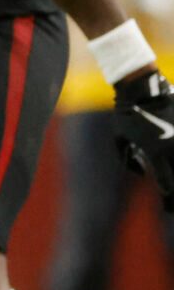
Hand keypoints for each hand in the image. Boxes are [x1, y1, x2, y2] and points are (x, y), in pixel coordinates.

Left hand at [113, 69, 173, 209]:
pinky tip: (172, 151)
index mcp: (155, 152)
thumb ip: (128, 159)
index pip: (165, 181)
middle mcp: (172, 146)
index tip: (166, 194)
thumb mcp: (120, 138)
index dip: (167, 192)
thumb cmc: (126, 114)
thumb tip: (139, 173)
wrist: (142, 88)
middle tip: (172, 201)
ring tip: (171, 172)